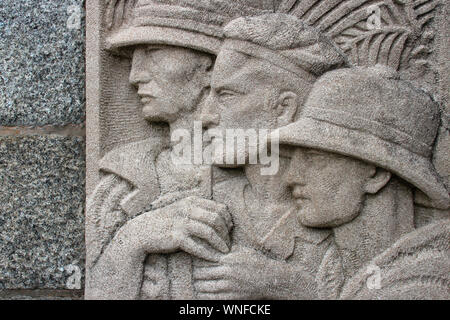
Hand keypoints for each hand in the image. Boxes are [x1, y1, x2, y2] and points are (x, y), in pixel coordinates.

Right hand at [116, 196, 232, 261]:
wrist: (143, 231)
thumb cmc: (167, 221)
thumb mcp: (183, 209)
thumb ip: (200, 210)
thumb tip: (223, 217)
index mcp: (192, 201)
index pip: (219, 208)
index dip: (228, 220)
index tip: (230, 230)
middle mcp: (188, 210)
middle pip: (216, 219)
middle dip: (226, 232)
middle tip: (228, 242)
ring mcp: (182, 223)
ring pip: (209, 232)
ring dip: (220, 243)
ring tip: (225, 251)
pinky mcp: (176, 237)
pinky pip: (197, 246)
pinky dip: (208, 253)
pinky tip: (214, 258)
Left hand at [193, 246, 317, 298]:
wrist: (270, 278)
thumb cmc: (256, 261)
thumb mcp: (243, 250)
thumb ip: (228, 247)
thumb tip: (214, 239)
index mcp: (228, 259)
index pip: (204, 261)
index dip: (196, 262)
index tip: (193, 261)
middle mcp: (227, 273)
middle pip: (201, 274)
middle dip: (195, 274)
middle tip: (192, 273)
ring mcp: (229, 286)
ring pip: (205, 287)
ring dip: (198, 285)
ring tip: (196, 283)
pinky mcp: (232, 297)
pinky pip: (213, 299)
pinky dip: (205, 296)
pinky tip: (203, 293)